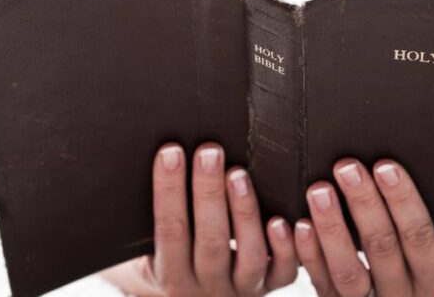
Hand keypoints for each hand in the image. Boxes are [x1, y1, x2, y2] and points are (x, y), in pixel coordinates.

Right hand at [102, 142, 297, 295]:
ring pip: (248, 255)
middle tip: (209, 152)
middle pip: (210, 241)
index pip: (169, 231)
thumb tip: (156, 157)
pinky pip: (283, 272)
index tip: (170, 152)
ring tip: (238, 173)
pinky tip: (281, 218)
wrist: (194, 296)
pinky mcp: (270, 286)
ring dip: (244, 212)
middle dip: (208, 192)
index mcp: (170, 276)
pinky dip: (285, 247)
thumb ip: (151, 216)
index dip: (168, 191)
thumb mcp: (147, 246)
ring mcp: (241, 289)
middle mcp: (206, 287)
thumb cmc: (168, 255)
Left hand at [293, 159, 433, 296]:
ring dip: (332, 227)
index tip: (386, 167)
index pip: (421, 239)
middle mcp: (403, 296)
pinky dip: (309, 254)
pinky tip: (299, 225)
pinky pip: (322, 283)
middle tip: (347, 168)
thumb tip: (428, 179)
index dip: (404, 202)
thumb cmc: (427, 272)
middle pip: (383, 249)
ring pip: (348, 271)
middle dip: (364, 204)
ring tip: (319, 191)